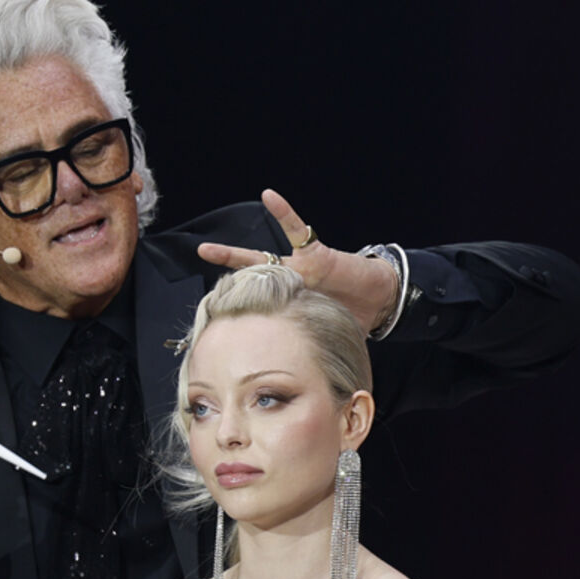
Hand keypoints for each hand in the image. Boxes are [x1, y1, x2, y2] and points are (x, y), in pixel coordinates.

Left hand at [197, 188, 399, 334]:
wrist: (380, 298)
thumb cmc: (354, 316)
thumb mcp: (324, 336)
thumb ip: (308, 350)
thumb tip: (298, 381)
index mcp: (289, 304)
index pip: (257, 307)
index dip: (237, 311)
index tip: (211, 319)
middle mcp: (289, 284)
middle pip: (249, 280)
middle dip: (224, 272)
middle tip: (199, 258)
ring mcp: (298, 268)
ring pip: (261, 258)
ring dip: (234, 255)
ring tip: (208, 247)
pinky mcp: (316, 254)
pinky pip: (298, 229)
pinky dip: (284, 213)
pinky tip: (270, 196)